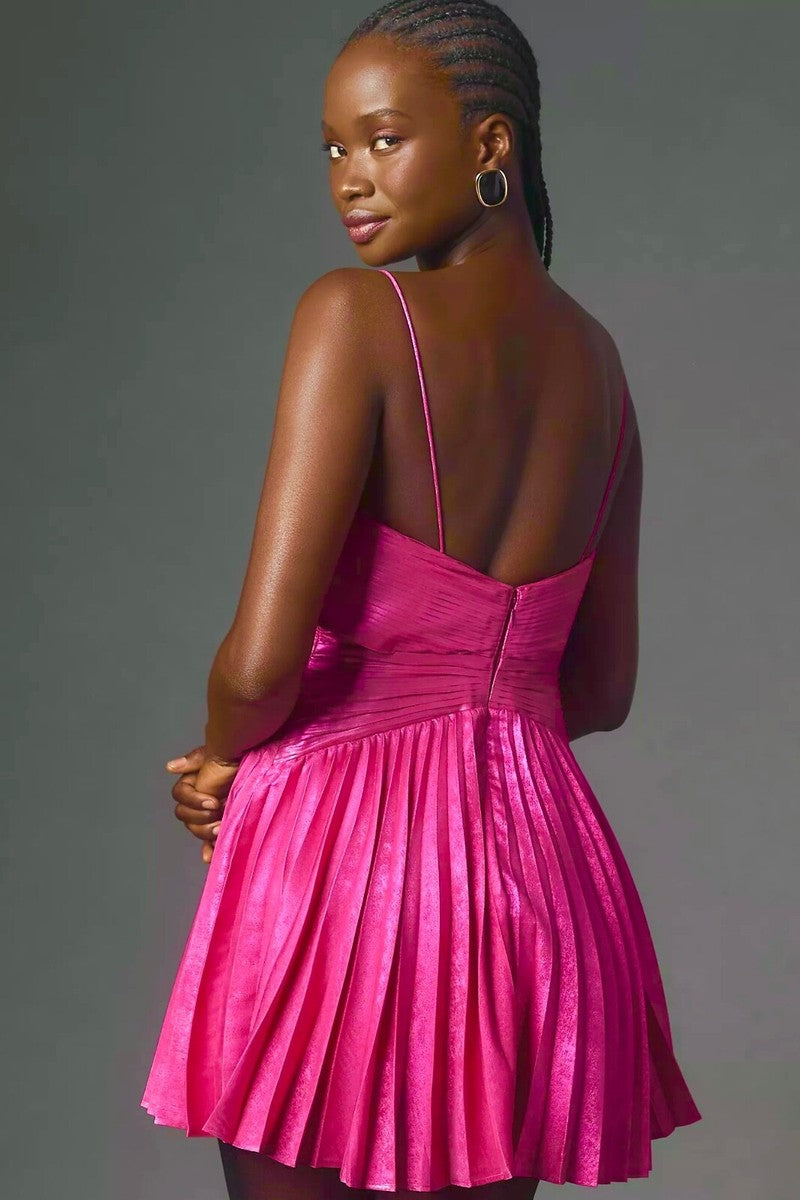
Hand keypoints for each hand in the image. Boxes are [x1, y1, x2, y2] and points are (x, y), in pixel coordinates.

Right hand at [166, 745, 241, 864]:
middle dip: (200, 818)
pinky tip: (210, 857)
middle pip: (186, 816)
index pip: (181, 796)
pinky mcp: (219, 827)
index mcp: (192, 785)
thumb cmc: (235, 759)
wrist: (259, 768)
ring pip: (197, 830)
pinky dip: (209, 850)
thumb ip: (193, 760)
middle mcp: (197, 802)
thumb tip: (170, 767)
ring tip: (221, 829)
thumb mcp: (215, 755)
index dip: (194, 801)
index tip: (213, 802)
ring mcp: (208, 816)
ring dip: (206, 832)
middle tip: (218, 815)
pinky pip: (209, 843)